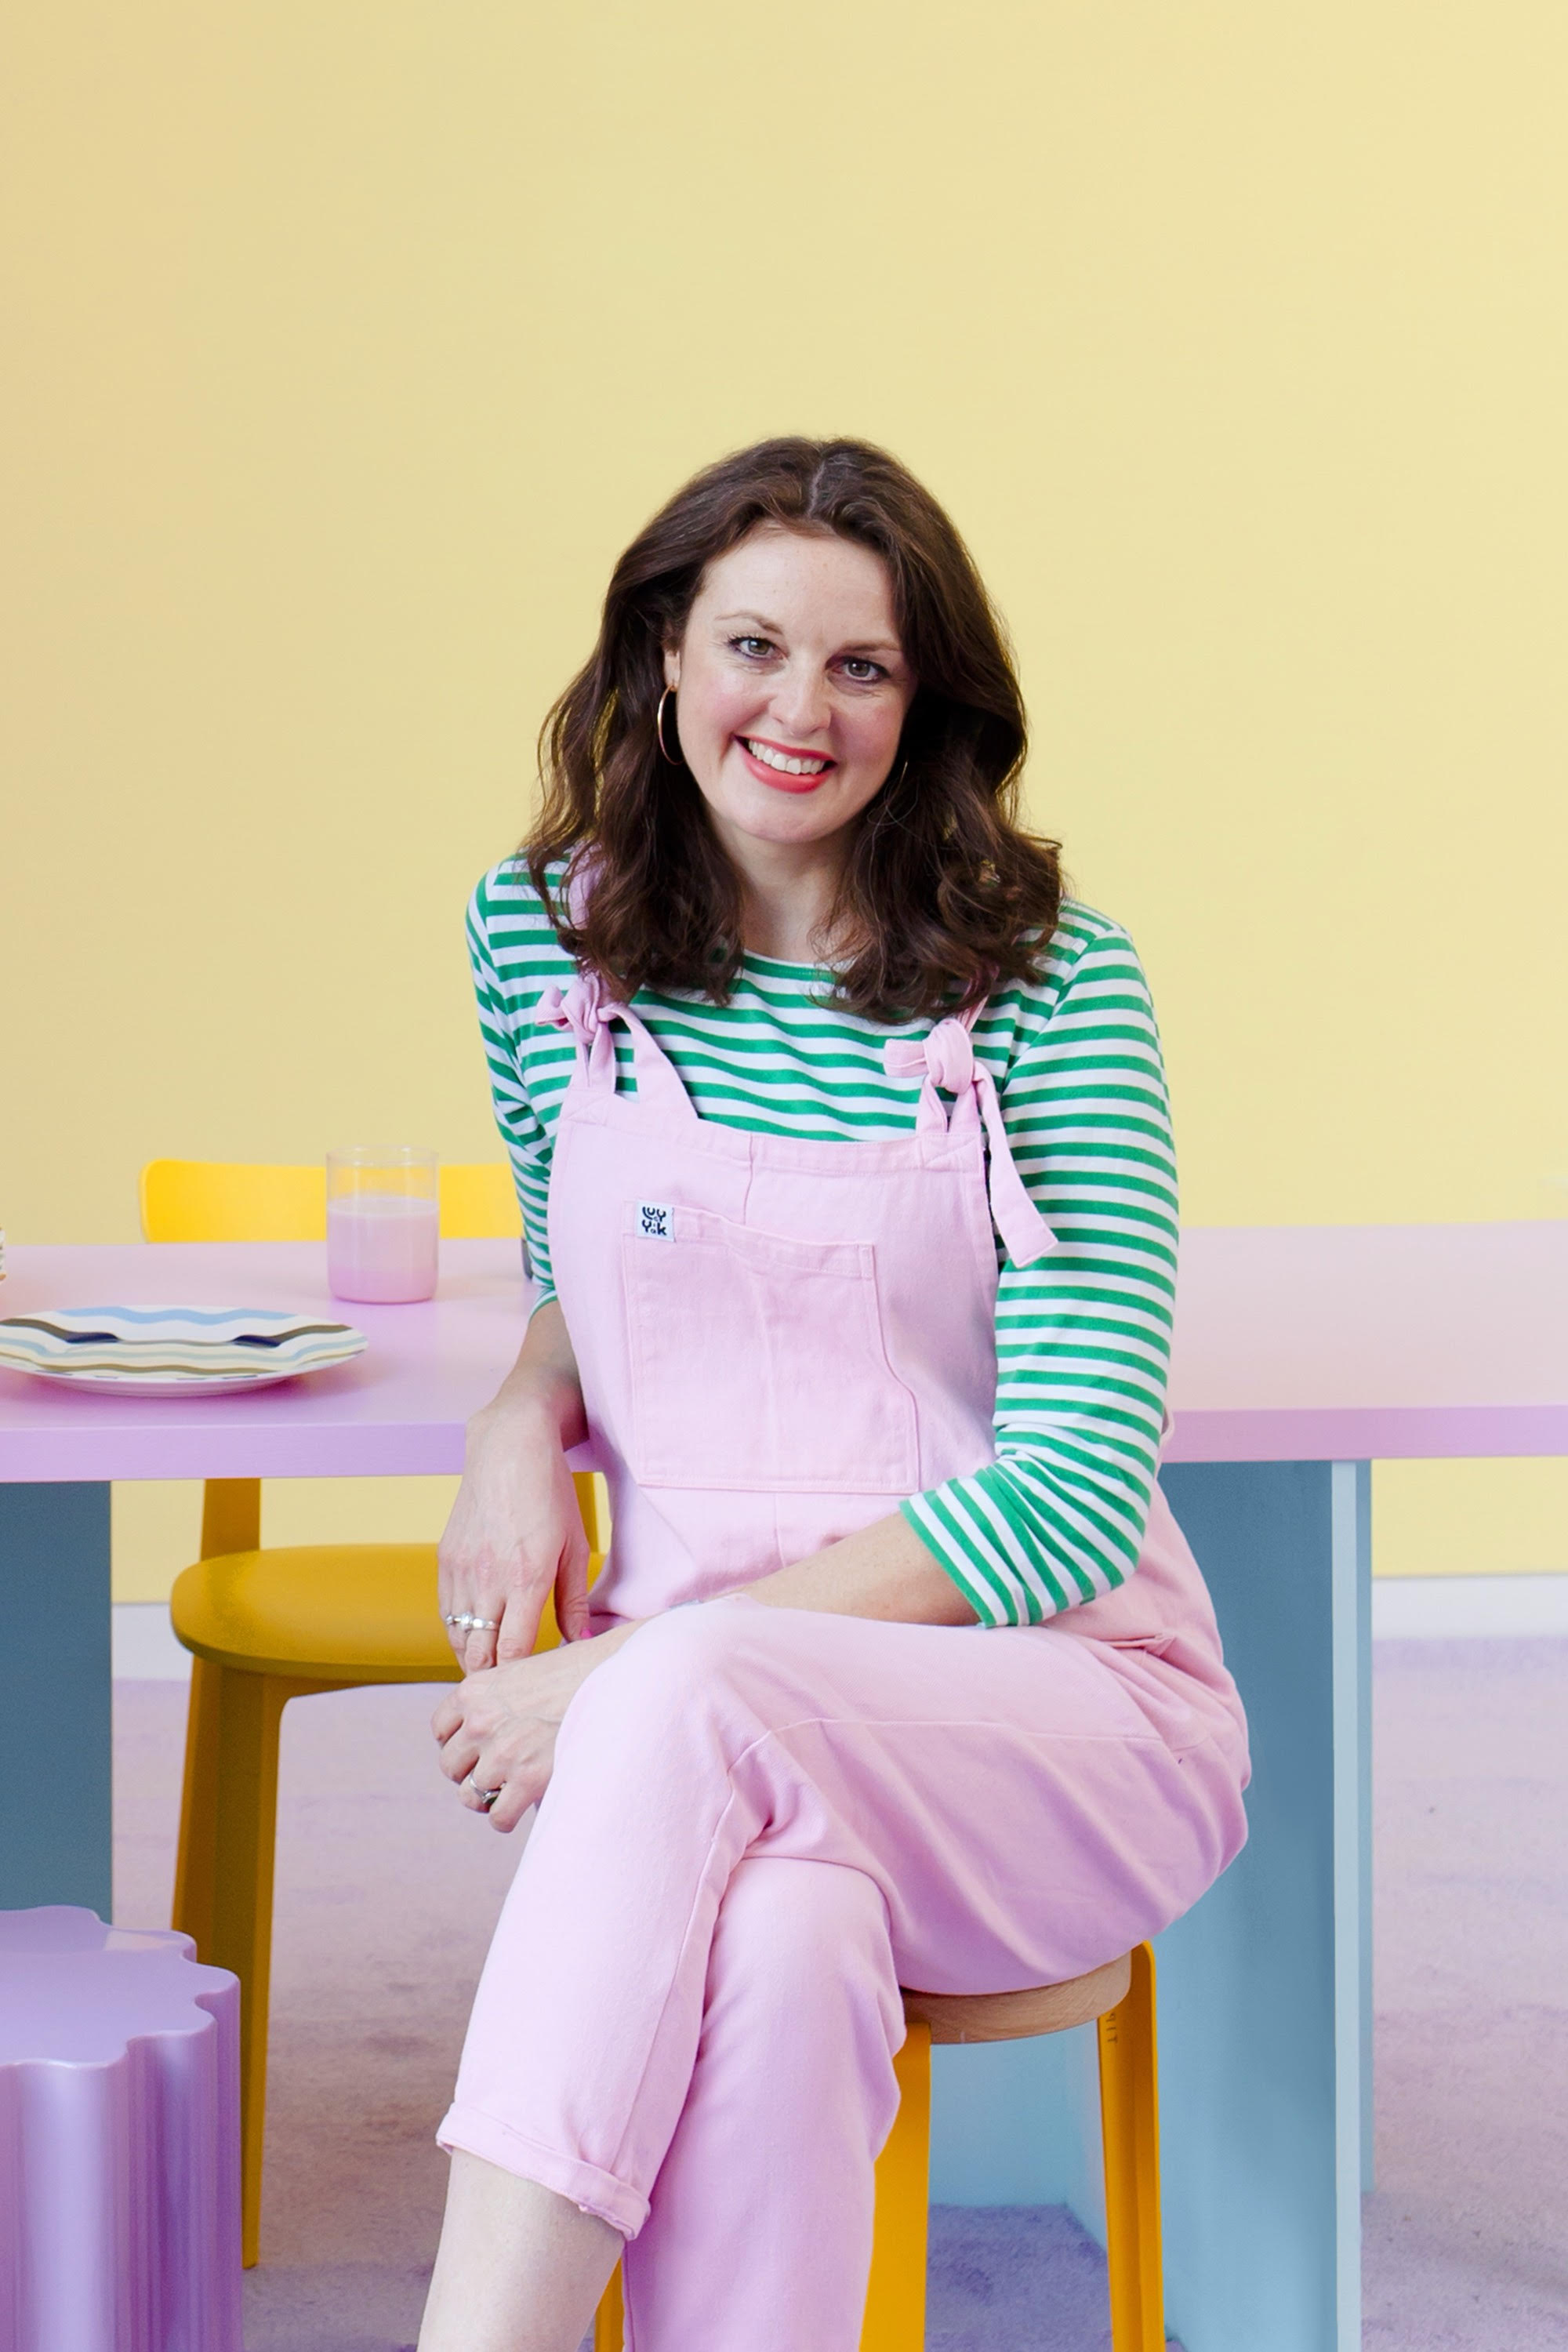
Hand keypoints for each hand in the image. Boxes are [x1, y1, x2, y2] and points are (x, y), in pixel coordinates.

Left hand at [431, 1629, 630, 1831]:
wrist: (616, 1680)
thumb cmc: (577, 1674)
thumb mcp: (523, 1673)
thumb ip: (497, 1699)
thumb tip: (486, 1731)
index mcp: (475, 1691)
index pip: (440, 1730)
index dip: (459, 1743)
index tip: (478, 1749)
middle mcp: (480, 1722)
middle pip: (450, 1766)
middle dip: (471, 1772)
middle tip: (496, 1773)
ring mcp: (502, 1752)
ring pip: (470, 1796)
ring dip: (489, 1797)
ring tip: (509, 1792)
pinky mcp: (527, 1780)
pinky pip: (498, 1816)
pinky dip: (507, 1817)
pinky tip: (522, 1806)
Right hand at [438, 1403, 590, 1674]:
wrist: (508, 1448)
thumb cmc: (551, 1495)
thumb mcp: (574, 1547)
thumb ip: (575, 1601)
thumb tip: (583, 1643)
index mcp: (527, 1578)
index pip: (512, 1652)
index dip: (518, 1678)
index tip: (530, 1690)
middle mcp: (488, 1578)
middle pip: (477, 1654)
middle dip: (492, 1678)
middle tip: (509, 1690)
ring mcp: (462, 1568)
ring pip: (456, 1637)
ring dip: (472, 1658)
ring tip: (491, 1670)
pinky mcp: (445, 1558)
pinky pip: (446, 1612)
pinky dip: (458, 1631)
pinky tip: (475, 1636)